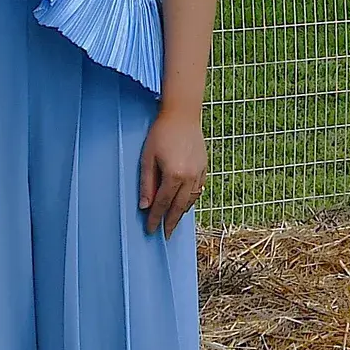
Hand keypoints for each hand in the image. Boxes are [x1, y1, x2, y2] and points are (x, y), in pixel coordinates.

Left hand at [137, 105, 204, 237]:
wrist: (183, 115)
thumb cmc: (161, 133)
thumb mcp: (147, 158)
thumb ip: (147, 184)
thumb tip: (144, 206)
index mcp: (174, 175)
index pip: (163, 204)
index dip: (155, 218)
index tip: (150, 230)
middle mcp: (189, 177)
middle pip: (179, 207)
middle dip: (171, 222)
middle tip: (166, 234)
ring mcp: (199, 173)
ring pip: (191, 200)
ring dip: (182, 212)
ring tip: (174, 221)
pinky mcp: (204, 167)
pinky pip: (199, 189)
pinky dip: (191, 199)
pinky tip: (186, 203)